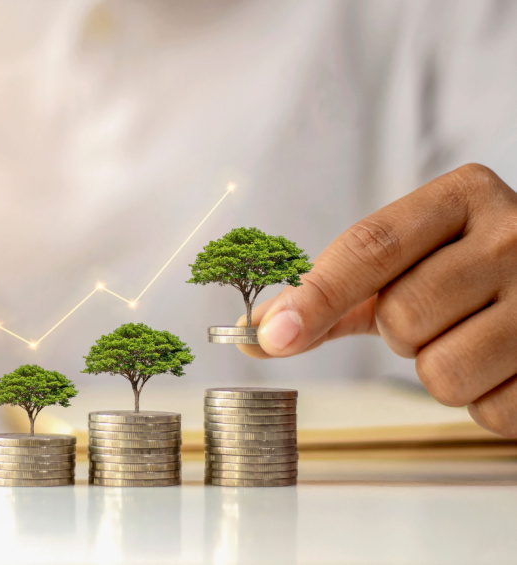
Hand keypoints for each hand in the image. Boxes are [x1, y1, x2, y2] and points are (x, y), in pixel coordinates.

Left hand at [239, 164, 516, 436]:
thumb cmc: (464, 274)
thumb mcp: (404, 267)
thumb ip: (330, 296)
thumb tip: (255, 333)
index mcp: (462, 197)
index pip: (370, 248)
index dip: (317, 296)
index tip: (272, 336)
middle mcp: (514, 235)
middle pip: (401, 317)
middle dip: (400, 334)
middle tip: (436, 317)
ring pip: (441, 373)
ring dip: (441, 372)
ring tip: (471, 339)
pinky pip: (488, 411)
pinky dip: (484, 401)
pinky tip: (503, 365)